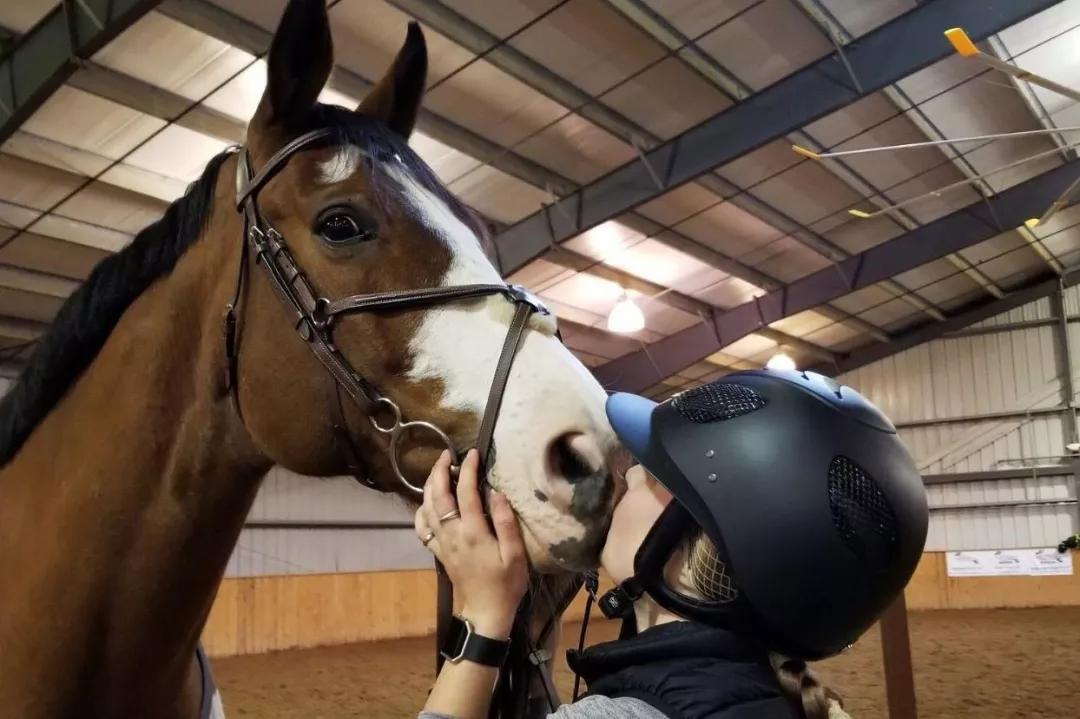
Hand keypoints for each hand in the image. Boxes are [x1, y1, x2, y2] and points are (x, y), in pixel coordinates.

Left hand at [415, 449, 528, 637]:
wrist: (486, 614)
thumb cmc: (506, 585)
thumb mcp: (516, 555)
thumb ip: (506, 523)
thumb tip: (497, 493)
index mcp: (473, 532)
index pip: (465, 492)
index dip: (468, 469)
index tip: (473, 453)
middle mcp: (452, 534)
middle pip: (438, 495)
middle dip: (440, 471)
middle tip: (447, 454)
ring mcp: (442, 544)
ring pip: (426, 508)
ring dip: (429, 486)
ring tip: (438, 471)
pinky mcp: (439, 553)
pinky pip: (422, 528)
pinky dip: (421, 510)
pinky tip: (427, 503)